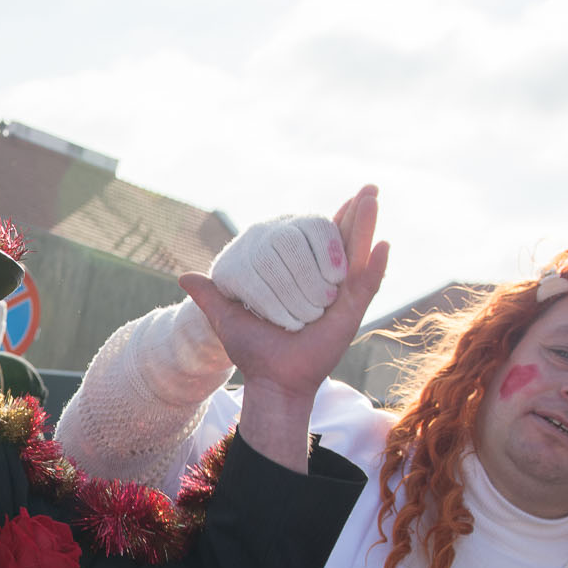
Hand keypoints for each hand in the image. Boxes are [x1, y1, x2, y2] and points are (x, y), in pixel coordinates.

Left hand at [183, 186, 388, 470]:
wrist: (269, 380)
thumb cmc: (254, 350)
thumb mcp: (228, 316)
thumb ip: (211, 295)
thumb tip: (183, 277)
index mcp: (305, 282)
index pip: (320, 243)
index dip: (331, 220)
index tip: (339, 199)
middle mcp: (328, 286)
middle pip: (345, 242)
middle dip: (356, 214)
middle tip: (367, 187)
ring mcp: (342, 298)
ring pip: (358, 254)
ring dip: (366, 225)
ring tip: (372, 196)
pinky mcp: (350, 313)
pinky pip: (367, 285)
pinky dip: (375, 265)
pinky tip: (383, 244)